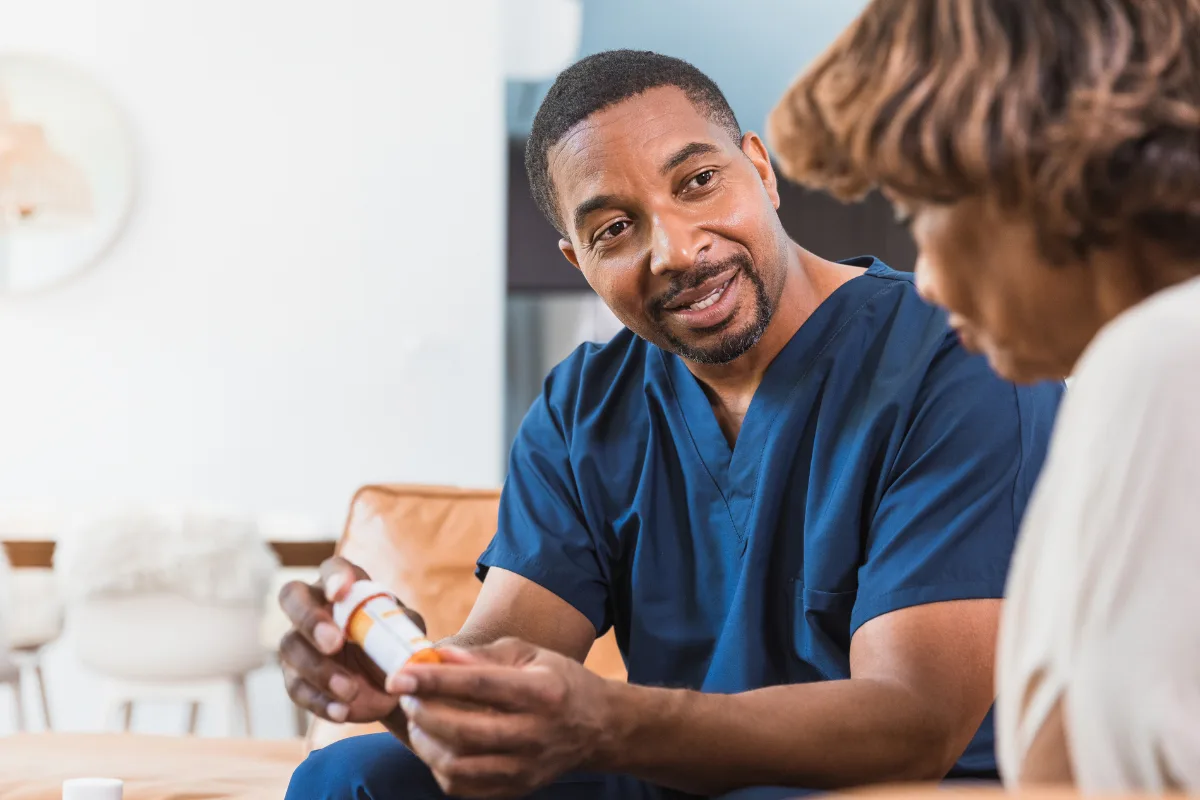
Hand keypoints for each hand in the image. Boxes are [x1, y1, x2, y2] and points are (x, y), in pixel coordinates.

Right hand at [278, 556, 426, 726]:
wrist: (386, 682)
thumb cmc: (394, 642)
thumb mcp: (407, 632)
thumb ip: (406, 627)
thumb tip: (406, 633)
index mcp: (345, 586)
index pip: (333, 568)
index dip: (334, 577)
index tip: (341, 592)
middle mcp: (314, 606)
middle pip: (292, 597)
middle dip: (311, 619)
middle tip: (334, 643)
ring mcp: (299, 641)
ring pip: (290, 646)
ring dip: (319, 670)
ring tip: (349, 690)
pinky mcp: (295, 676)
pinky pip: (296, 687)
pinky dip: (319, 701)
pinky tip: (341, 711)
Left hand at [389, 638, 613, 798]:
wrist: (600, 728)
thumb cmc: (559, 682)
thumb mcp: (530, 654)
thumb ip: (482, 655)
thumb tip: (436, 656)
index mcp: (541, 691)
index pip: (478, 685)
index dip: (434, 680)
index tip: (400, 675)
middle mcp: (535, 733)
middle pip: (464, 730)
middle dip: (424, 713)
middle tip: (408, 697)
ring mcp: (526, 767)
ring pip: (459, 766)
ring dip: (426, 744)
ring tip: (419, 721)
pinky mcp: (517, 788)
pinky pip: (464, 788)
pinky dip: (440, 767)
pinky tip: (437, 745)